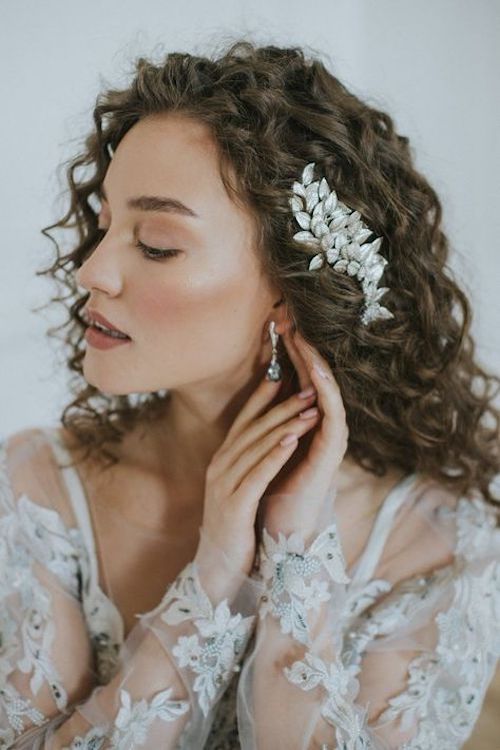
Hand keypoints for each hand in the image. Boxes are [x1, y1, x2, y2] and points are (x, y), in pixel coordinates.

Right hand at [195, 347, 322, 589]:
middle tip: (309, 386)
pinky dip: (275, 455)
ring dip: (285, 425)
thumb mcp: (240, 486)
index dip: (263, 394)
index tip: (285, 372)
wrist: (218, 568)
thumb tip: (273, 433)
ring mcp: (224, 485)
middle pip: (253, 428)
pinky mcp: (234, 506)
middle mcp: (220, 466)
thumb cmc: (235, 525)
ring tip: (310, 408)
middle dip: (282, 405)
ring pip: (257, 446)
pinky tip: (293, 440)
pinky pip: (257, 474)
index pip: (244, 419)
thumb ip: (250, 460)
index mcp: (222, 460)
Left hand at [259, 328, 348, 542]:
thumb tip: (261, 388)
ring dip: (317, 366)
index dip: (291, 353)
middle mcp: (321, 427)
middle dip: (304, 350)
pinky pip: (331, 418)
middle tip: (292, 319)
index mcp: (304, 423)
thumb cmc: (271, 489)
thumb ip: (269, 418)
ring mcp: (328, 440)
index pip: (300, 379)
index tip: (279, 325)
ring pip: (326, 394)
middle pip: (315, 379)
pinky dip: (324, 397)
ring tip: (304, 339)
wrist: (278, 531)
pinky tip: (315, 376)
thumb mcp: (266, 444)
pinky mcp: (331, 455)